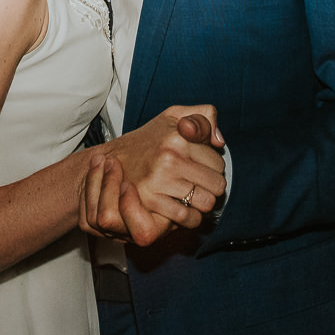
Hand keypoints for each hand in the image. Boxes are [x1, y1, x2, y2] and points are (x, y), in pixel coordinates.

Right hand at [85, 106, 226, 241]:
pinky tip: (186, 209)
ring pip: (206, 203)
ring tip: (194, 196)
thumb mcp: (174, 116)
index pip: (218, 162)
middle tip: (199, 183)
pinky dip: (191, 218)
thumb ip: (204, 116)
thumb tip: (219, 142)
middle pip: (217, 185)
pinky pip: (187, 217)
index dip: (213, 167)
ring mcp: (159, 180)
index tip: (202, 166)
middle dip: (212, 186)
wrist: (114, 159)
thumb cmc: (150, 139)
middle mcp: (170, 157)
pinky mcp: (150, 200)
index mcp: (178, 135)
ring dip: (203, 203)